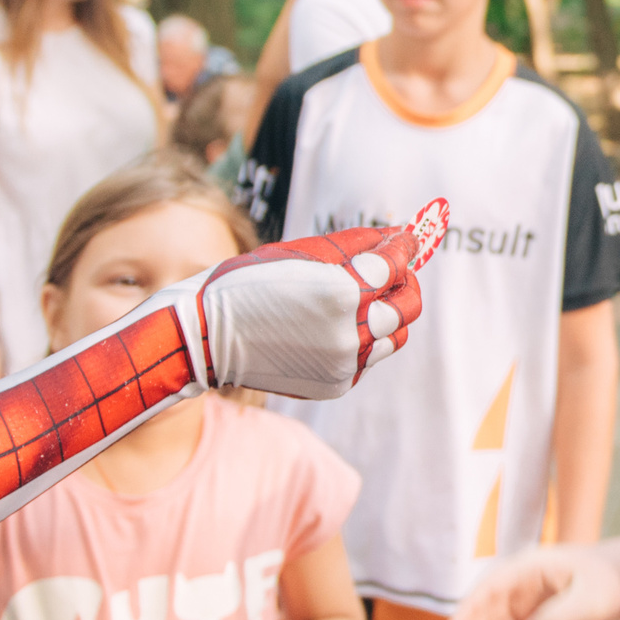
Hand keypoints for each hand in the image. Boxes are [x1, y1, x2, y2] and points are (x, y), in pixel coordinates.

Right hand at [180, 197, 448, 400]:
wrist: (210, 337)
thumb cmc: (251, 281)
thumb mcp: (303, 250)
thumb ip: (358, 243)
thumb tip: (401, 235)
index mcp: (344, 293)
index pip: (395, 266)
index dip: (404, 246)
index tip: (407, 237)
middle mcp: (351, 333)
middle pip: (409, 307)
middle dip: (405, 283)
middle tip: (391, 270)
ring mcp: (346, 364)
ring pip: (394, 337)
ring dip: (386, 315)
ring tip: (360, 299)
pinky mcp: (337, 384)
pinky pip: (368, 358)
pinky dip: (361, 339)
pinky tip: (333, 326)